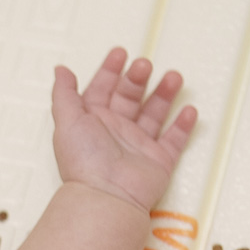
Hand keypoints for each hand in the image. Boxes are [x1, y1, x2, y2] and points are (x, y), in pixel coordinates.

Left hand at [51, 47, 197, 210]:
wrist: (107, 196)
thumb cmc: (84, 159)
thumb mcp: (67, 121)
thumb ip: (64, 94)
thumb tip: (60, 69)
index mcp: (92, 122)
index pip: (102, 90)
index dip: (109, 71)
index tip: (120, 53)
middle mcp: (115, 132)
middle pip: (129, 98)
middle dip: (137, 79)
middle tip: (144, 66)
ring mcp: (138, 147)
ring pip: (154, 114)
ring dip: (164, 95)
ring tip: (174, 76)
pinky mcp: (159, 161)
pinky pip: (175, 141)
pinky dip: (183, 125)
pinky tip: (189, 109)